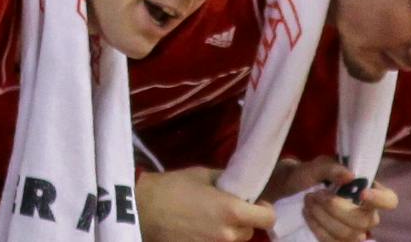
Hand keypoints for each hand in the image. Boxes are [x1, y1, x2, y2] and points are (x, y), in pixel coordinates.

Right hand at [136, 167, 274, 241]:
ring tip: (209, 218)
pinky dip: (213, 238)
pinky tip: (199, 228)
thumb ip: (226, 181)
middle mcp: (229, 235)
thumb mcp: (202, 174)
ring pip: (234, 241)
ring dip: (228, 231)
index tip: (254, 202)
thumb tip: (238, 185)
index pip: (268, 218)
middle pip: (250, 231)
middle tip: (226, 208)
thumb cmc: (173, 187)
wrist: (142, 209)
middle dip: (242, 220)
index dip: (264, 209)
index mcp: (233, 211)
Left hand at [290, 161, 397, 241]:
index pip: (389, 200)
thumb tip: (350, 176)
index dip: (380, 199)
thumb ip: (331, 168)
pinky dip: (318, 228)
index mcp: (366, 189)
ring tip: (308, 202)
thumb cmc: (304, 175)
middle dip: (337, 208)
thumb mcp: (314, 166)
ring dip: (324, 218)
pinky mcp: (338, 241)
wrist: (284, 191)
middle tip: (315, 194)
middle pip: (365, 221)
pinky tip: (308, 215)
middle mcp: (364, 212)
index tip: (362, 192)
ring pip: (349, 234)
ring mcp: (352, 230)